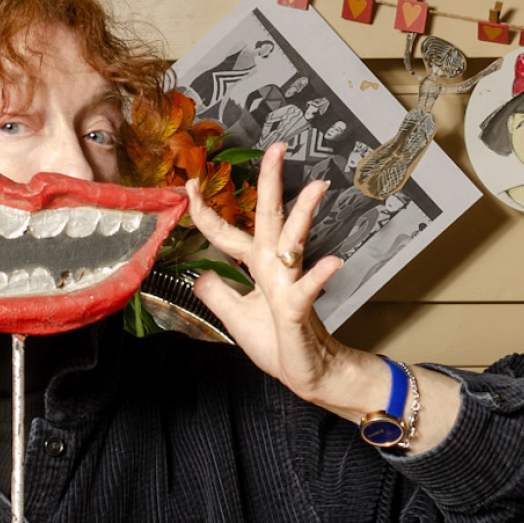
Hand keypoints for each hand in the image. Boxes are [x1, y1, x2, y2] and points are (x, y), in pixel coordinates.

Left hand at [183, 144, 349, 402]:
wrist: (308, 373)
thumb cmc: (276, 343)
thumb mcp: (234, 316)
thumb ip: (217, 293)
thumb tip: (199, 273)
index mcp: (255, 267)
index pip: (226, 232)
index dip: (206, 210)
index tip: (189, 184)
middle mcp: (273, 268)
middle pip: (268, 218)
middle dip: (270, 183)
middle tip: (277, 149)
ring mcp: (288, 286)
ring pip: (294, 243)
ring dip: (304, 215)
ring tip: (317, 187)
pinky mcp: (299, 310)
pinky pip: (308, 290)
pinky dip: (320, 276)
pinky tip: (334, 261)